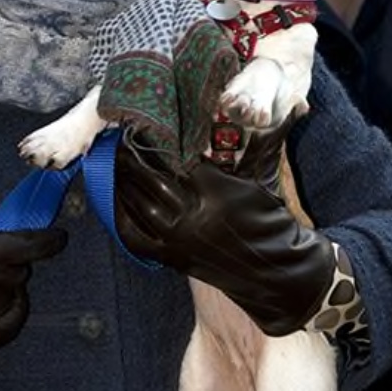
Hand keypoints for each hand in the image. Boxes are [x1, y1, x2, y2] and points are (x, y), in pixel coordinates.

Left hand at [114, 125, 334, 335]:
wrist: (275, 271)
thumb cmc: (270, 221)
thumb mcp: (258, 181)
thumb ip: (242, 153)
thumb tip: (258, 119)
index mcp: (217, 191)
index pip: (176, 157)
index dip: (157, 140)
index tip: (145, 126)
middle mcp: (194, 215)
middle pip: (150, 177)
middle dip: (132, 156)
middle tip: (123, 139)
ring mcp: (179, 239)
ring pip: (138, 203)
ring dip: (123, 180)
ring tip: (116, 162)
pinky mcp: (172, 259)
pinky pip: (134, 236)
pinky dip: (121, 215)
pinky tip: (117, 199)